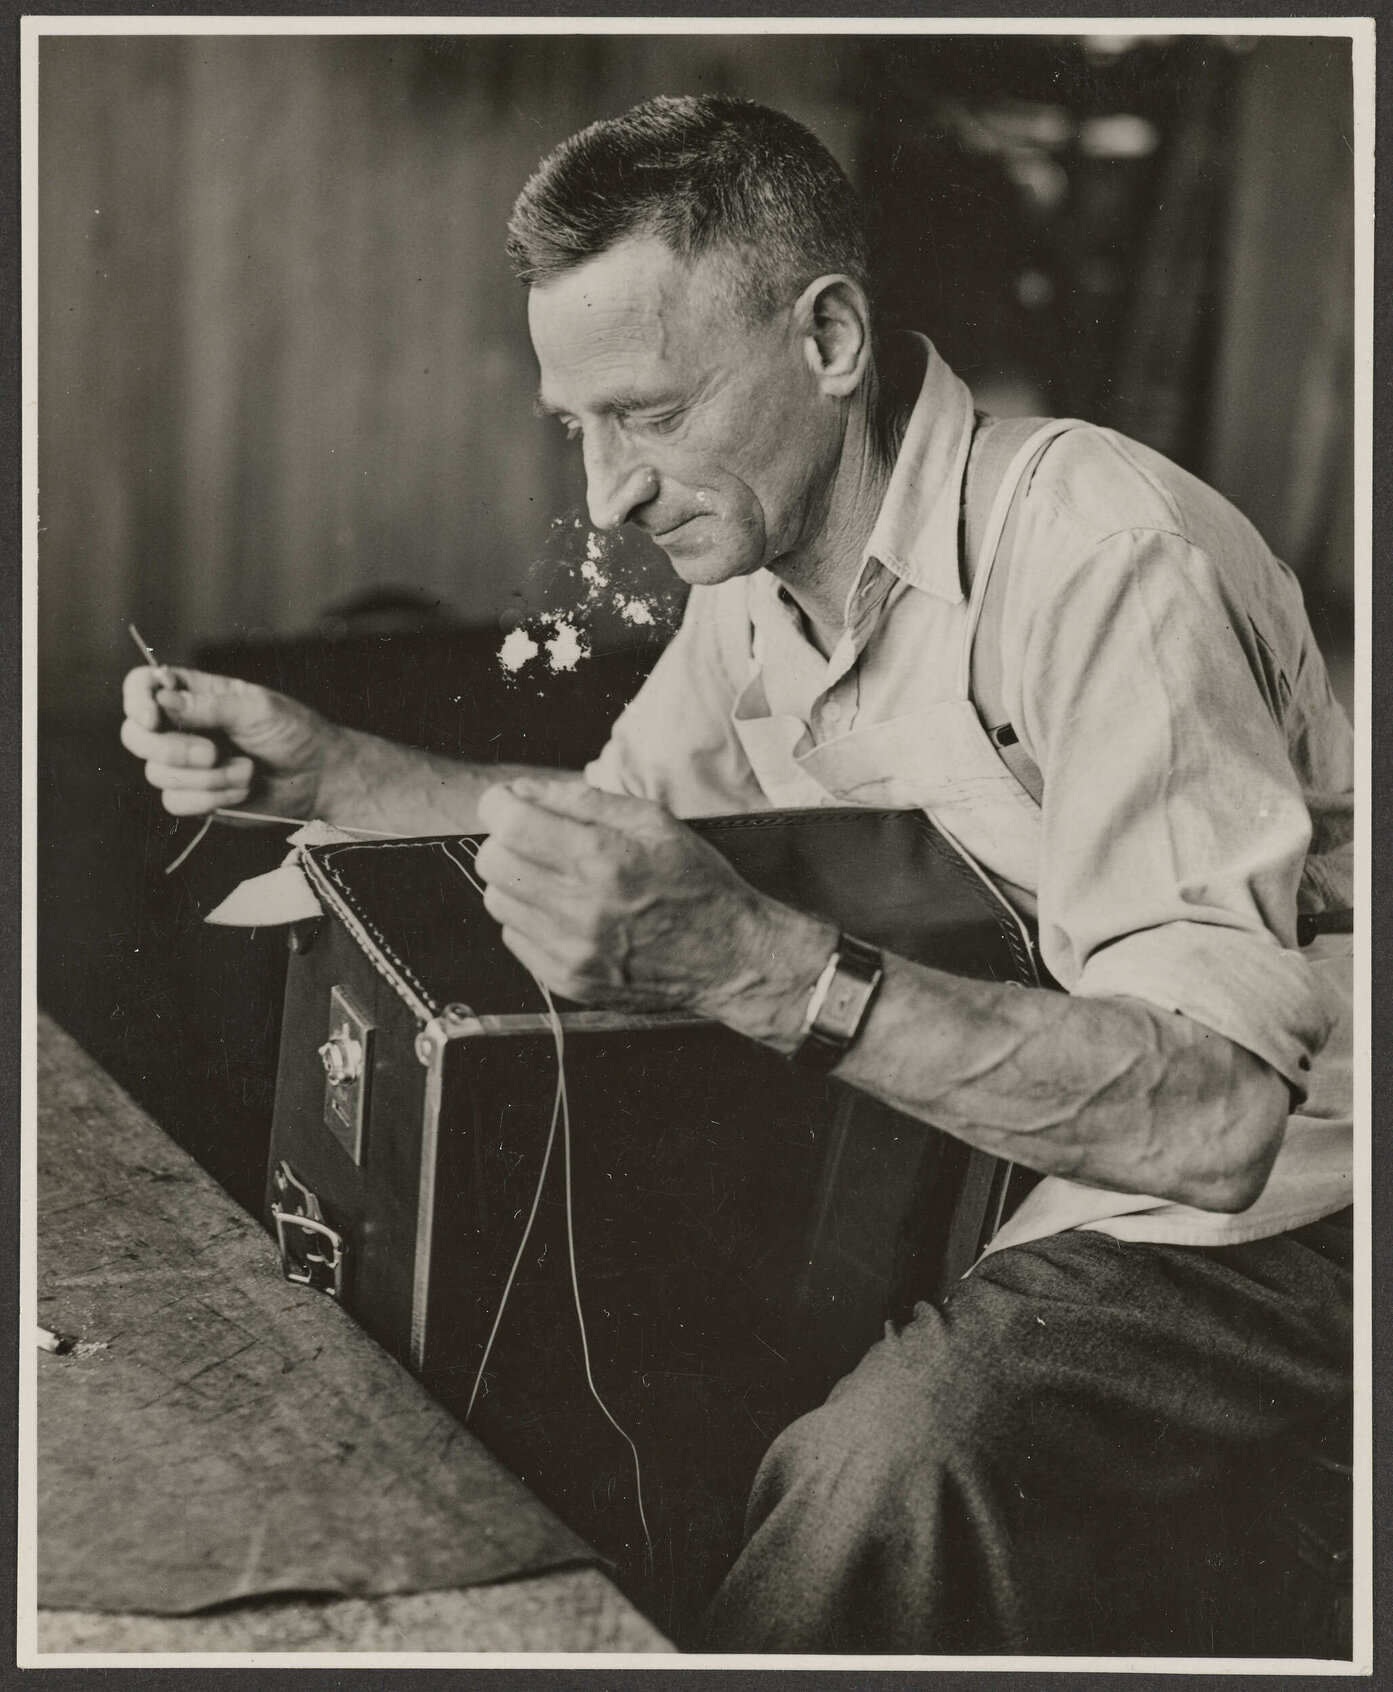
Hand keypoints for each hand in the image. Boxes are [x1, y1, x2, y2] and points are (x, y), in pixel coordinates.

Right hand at [120, 666, 337, 820]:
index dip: (136, 700)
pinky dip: (210, 799)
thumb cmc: (293, 732)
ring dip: (207, 778)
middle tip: (212, 753)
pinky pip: (175, 802)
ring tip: (247, 770)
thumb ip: (208, 706)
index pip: (142, 686)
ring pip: (157, 773)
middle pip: (135, 736)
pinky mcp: (195, 797)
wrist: (318, 778)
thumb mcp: (256, 709)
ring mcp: (185, 764)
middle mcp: (181, 727)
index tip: (151, 718)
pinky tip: (241, 789)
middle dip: (171, 749)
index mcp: (193, 693)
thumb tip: (162, 699)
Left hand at [473, 779, 833, 1030]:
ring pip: (496, 901)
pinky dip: (531, 919)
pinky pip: (514, 938)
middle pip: (492, 861)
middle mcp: (580, 908)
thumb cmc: (696, 884)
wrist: (728, 957)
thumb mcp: (653, 821)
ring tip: (555, 877)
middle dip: (506, 839)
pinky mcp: (567, 980)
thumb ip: (582, 800)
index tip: (512, 802)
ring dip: (516, 880)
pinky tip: (565, 912)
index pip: (509, 822)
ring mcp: (570, 951)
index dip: (501, 803)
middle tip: (536, 839)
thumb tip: (523, 790)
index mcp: (602, 859)